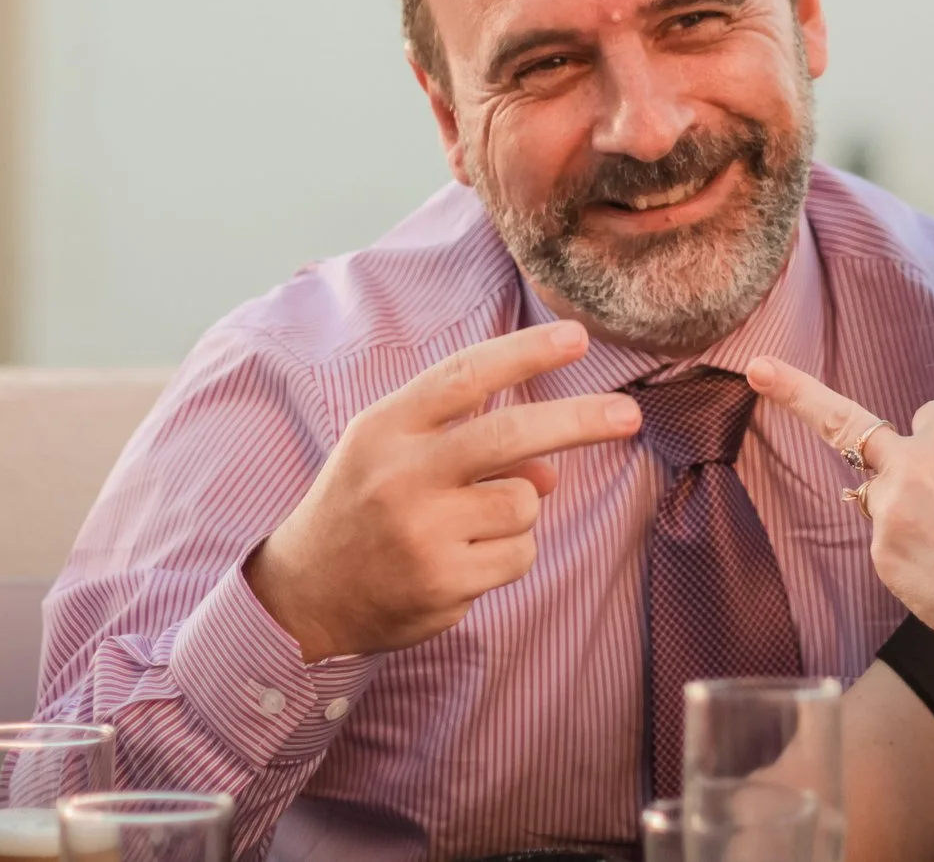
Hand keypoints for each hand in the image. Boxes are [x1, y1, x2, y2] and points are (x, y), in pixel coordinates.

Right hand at [245, 319, 641, 661]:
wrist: (304, 596)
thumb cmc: (361, 507)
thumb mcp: (394, 452)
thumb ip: (465, 438)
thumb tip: (550, 467)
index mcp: (386, 427)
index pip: (464, 375)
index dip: (525, 353)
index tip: (577, 338)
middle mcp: (402, 474)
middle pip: (510, 435)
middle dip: (579, 420)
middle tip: (628, 414)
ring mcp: (422, 531)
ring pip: (525, 502)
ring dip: (520, 509)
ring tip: (472, 524)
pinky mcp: (443, 581)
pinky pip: (519, 554)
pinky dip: (509, 554)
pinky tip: (463, 562)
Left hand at [745, 356, 933, 686]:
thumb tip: (930, 489)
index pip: (928, 418)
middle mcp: (912, 461)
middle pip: (849, 423)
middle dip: (799, 395)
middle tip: (760, 370)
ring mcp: (888, 508)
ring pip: (881, 502)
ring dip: (906, 520)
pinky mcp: (878, 553)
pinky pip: (885, 546)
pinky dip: (909, 559)